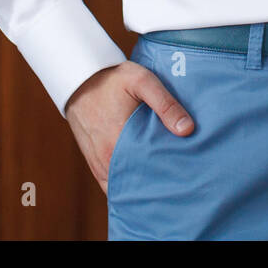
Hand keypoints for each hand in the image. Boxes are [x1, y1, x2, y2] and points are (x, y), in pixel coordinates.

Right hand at [66, 60, 192, 193]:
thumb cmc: (112, 79)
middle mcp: (107, 160)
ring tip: (163, 176)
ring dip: (142, 186)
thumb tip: (187, 130)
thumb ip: (165, 104)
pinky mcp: (94, 163)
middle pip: (139, 185)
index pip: (151, 175)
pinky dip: (126, 185)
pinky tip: (143, 179)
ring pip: (125, 188)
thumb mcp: (142, 81)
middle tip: (179, 175)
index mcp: (120, 143)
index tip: (186, 171)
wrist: (79, 79)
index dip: (169, 176)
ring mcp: (99, 164)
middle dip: (159, 183)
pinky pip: (112, 185)